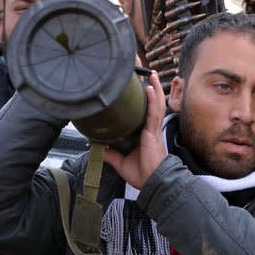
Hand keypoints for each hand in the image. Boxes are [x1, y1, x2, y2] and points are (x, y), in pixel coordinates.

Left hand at [103, 70, 166, 188]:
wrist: (152, 182)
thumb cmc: (141, 173)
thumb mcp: (121, 162)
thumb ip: (111, 154)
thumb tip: (98, 148)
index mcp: (145, 132)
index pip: (146, 110)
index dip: (146, 97)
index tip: (141, 84)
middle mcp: (151, 127)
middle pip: (153, 102)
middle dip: (152, 86)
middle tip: (147, 72)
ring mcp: (153, 128)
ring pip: (156, 103)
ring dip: (154, 87)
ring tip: (150, 73)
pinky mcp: (153, 131)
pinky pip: (154, 112)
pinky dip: (153, 99)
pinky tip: (150, 88)